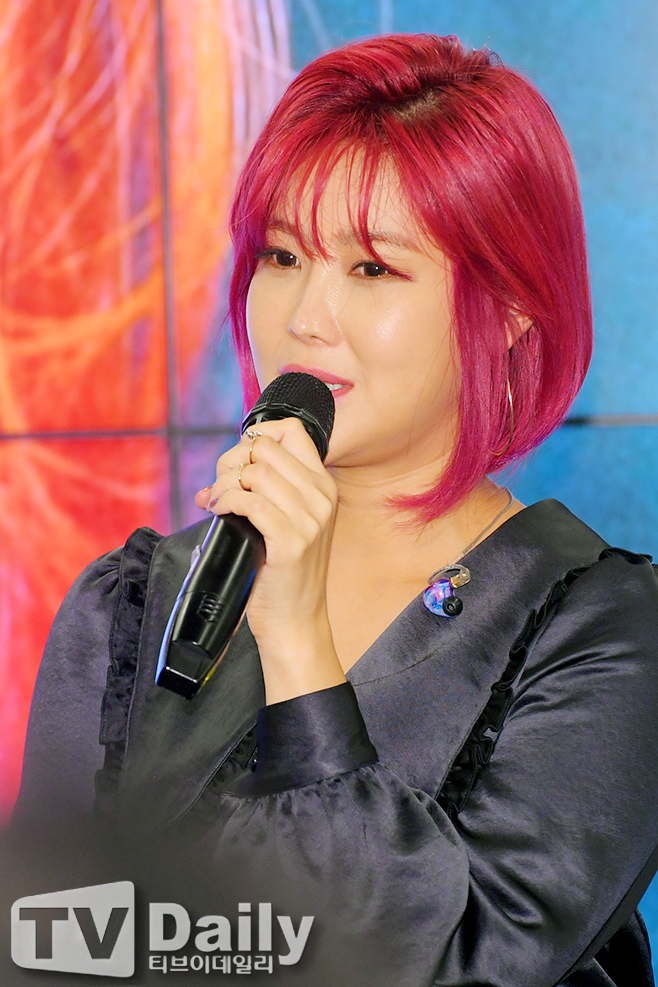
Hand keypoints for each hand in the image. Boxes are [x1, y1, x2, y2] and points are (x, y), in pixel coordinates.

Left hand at [195, 418, 345, 703]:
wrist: (296, 620)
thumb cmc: (282, 573)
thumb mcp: (282, 524)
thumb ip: (258, 494)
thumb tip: (211, 485)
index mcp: (323, 486)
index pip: (291, 431)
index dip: (257, 436)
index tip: (238, 462)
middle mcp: (321, 496)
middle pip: (265, 447)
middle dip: (231, 462)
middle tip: (219, 489)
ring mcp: (309, 518)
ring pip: (254, 472)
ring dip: (224, 484)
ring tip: (217, 505)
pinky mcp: (292, 541)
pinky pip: (249, 501)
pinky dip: (226, 502)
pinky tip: (219, 514)